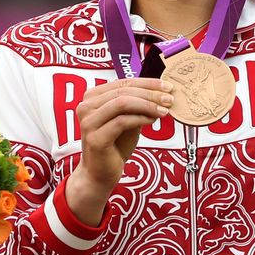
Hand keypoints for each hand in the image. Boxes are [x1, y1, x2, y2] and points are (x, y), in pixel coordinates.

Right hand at [65, 77, 172, 224]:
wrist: (100, 173)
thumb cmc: (114, 145)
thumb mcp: (126, 119)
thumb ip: (136, 105)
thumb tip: (161, 92)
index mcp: (92, 98)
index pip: (122, 82)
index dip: (147, 83)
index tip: (167, 86)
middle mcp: (86, 106)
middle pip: (123, 91)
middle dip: (150, 93)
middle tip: (169, 99)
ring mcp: (89, 122)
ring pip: (122, 103)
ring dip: (147, 105)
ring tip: (163, 111)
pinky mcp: (95, 138)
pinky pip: (122, 122)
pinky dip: (140, 119)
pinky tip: (152, 121)